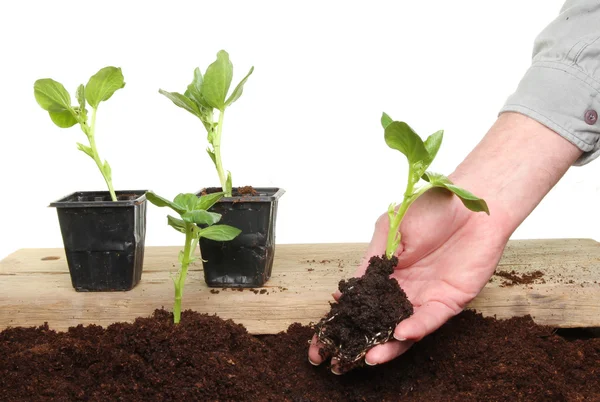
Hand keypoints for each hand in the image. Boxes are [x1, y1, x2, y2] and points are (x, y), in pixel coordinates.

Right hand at [309, 186, 509, 371]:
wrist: (470, 202)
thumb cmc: (431, 208)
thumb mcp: (390, 229)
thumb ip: (372, 260)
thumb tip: (347, 288)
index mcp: (387, 273)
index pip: (363, 301)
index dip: (346, 317)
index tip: (328, 332)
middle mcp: (404, 289)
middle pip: (381, 322)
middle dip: (363, 340)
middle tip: (343, 355)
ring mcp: (426, 297)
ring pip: (404, 329)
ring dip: (389, 344)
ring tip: (371, 356)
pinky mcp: (449, 301)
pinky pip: (430, 319)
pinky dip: (416, 328)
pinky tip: (400, 333)